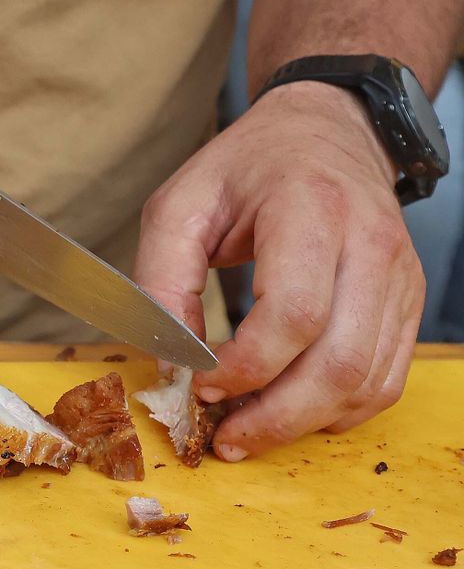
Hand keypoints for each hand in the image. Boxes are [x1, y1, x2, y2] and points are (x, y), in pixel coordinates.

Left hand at [134, 81, 422, 459]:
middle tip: (225, 437)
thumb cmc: (248, 168)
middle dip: (277, 416)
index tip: (202, 383)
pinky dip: (339, 411)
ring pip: (367, 381)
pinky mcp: (407, 302)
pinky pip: (385, 379)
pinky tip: (292, 412)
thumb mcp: (179, 204)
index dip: (247, 366)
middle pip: (339, 362)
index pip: (295, 313)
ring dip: (305, 423)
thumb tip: (169, 359)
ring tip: (249, 432)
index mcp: (312, 210)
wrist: (326, 132)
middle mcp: (370, 245)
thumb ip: (161, 278)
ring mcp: (399, 278)